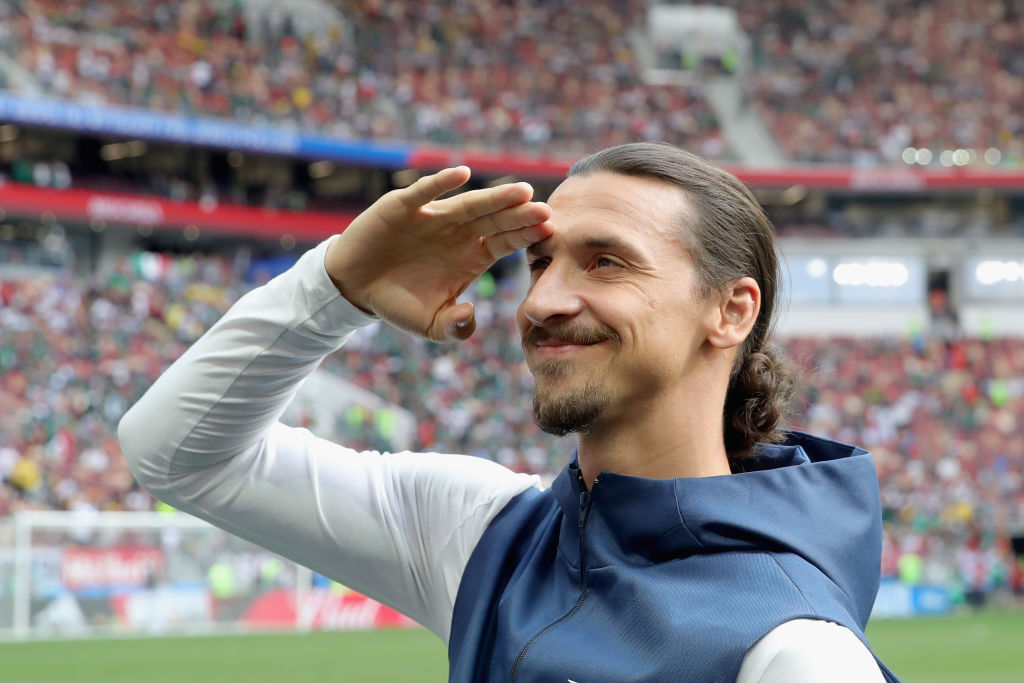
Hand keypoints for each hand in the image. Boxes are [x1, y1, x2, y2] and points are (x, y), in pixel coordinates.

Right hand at [324, 166, 552, 340]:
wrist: (356, 287)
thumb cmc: (398, 302)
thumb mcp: (429, 324)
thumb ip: (454, 327)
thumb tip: (470, 316)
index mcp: (472, 256)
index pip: (506, 242)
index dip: (526, 235)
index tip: (549, 231)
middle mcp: (458, 232)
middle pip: (495, 220)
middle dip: (519, 214)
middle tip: (544, 209)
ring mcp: (433, 217)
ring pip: (469, 204)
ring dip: (494, 197)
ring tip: (520, 191)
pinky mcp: (403, 207)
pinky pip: (425, 193)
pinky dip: (441, 182)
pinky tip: (462, 174)